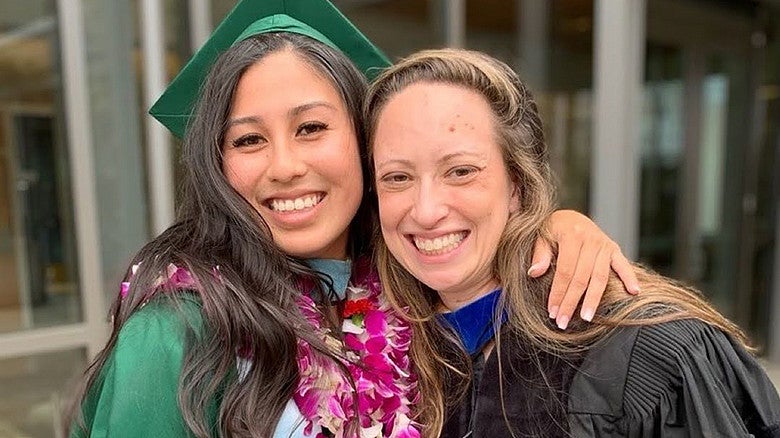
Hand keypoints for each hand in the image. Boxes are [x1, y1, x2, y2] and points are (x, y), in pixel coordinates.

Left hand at [529, 210, 639, 329]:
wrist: (569, 216)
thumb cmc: (551, 229)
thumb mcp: (540, 235)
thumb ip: (539, 253)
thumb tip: (534, 273)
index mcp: (571, 234)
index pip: (565, 270)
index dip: (558, 292)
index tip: (552, 312)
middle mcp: (591, 239)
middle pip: (582, 277)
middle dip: (571, 302)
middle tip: (563, 322)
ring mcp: (604, 244)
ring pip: (600, 277)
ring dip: (593, 299)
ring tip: (586, 318)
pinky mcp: (614, 249)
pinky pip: (624, 265)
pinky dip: (630, 277)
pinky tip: (633, 293)